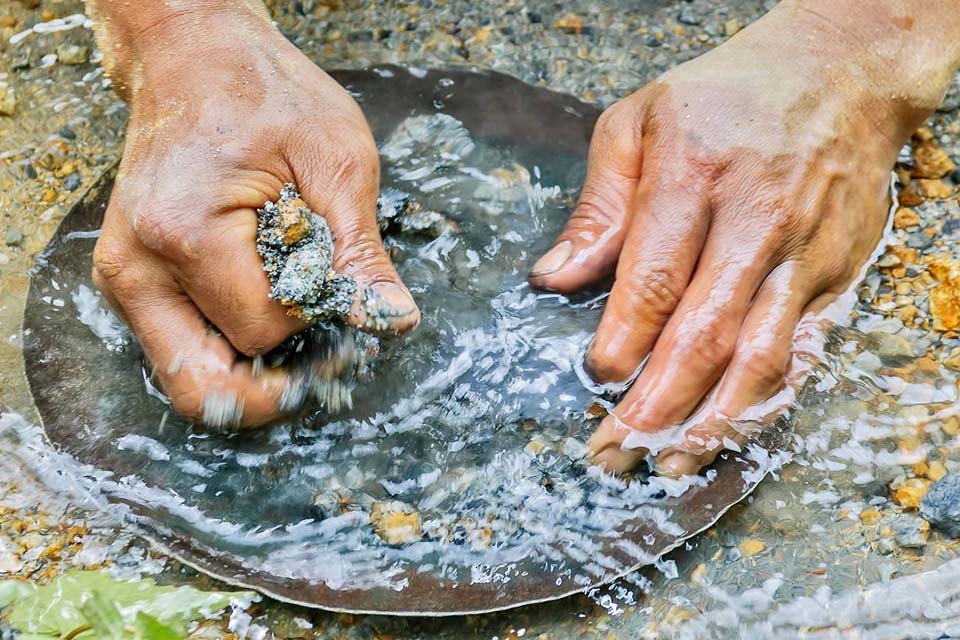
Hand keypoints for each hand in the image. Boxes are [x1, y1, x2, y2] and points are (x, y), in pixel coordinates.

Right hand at [91, 10, 418, 426]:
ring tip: (297, 324)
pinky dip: (228, 346)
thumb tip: (393, 321)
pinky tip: (267, 309)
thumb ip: (361, 253)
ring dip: (250, 370)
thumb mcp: (337, 162)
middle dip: (276, 378)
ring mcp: (124, 278)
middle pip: (207, 383)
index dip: (318, 328)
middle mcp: (137, 267)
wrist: (195, 56)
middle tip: (326, 351)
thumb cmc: (266, 94)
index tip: (351, 306)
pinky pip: (180, 348)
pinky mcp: (129, 280)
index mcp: (185, 233)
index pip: (264, 331)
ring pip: (189, 378)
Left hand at [529, 1, 958, 475]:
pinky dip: (768, 403)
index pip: (653, 281)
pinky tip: (732, 433)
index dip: (621, 342)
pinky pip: (804, 352)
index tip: (592, 380)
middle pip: (702, 336)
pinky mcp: (835, 276)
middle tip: (612, 452)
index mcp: (692, 179)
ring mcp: (802, 255)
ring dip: (711, 423)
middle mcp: (754, 223)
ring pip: (759, 359)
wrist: (842, 72)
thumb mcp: (639, 121)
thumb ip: (598, 206)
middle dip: (654, 407)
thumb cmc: (726, 96)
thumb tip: (552, 279)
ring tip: (668, 464)